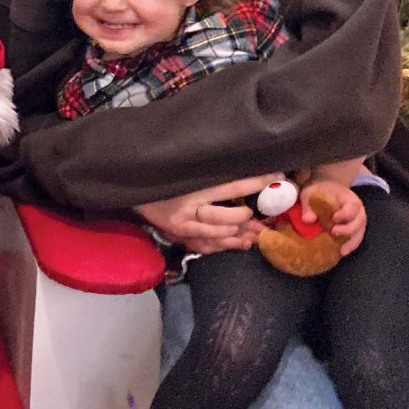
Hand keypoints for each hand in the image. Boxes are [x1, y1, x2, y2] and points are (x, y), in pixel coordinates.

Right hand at [135, 174, 279, 254]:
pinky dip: (226, 245)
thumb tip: (240, 163)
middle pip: (225, 218)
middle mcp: (189, 209)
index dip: (255, 183)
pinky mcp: (181, 235)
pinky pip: (207, 244)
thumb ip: (209, 170)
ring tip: (253, 230)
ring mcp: (184, 225)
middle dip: (244, 218)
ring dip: (238, 233)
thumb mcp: (184, 169)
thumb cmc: (162, 175)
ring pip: (218, 234)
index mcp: (192, 188)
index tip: (276, 177)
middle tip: (255, 213)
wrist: (133, 189)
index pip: (231, 186)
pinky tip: (241, 243)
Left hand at [305, 182, 367, 255]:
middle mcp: (358, 210)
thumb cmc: (320, 192)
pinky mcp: (354, 229)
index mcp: (349, 199)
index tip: (334, 218)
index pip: (352, 207)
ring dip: (351, 242)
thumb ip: (308, 205)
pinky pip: (356, 239)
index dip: (344, 214)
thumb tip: (307, 220)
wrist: (328, 192)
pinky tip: (341, 252)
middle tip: (333, 232)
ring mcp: (357, 221)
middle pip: (359, 221)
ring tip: (341, 250)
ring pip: (359, 232)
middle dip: (348, 229)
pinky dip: (350, 245)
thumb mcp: (311, 194)